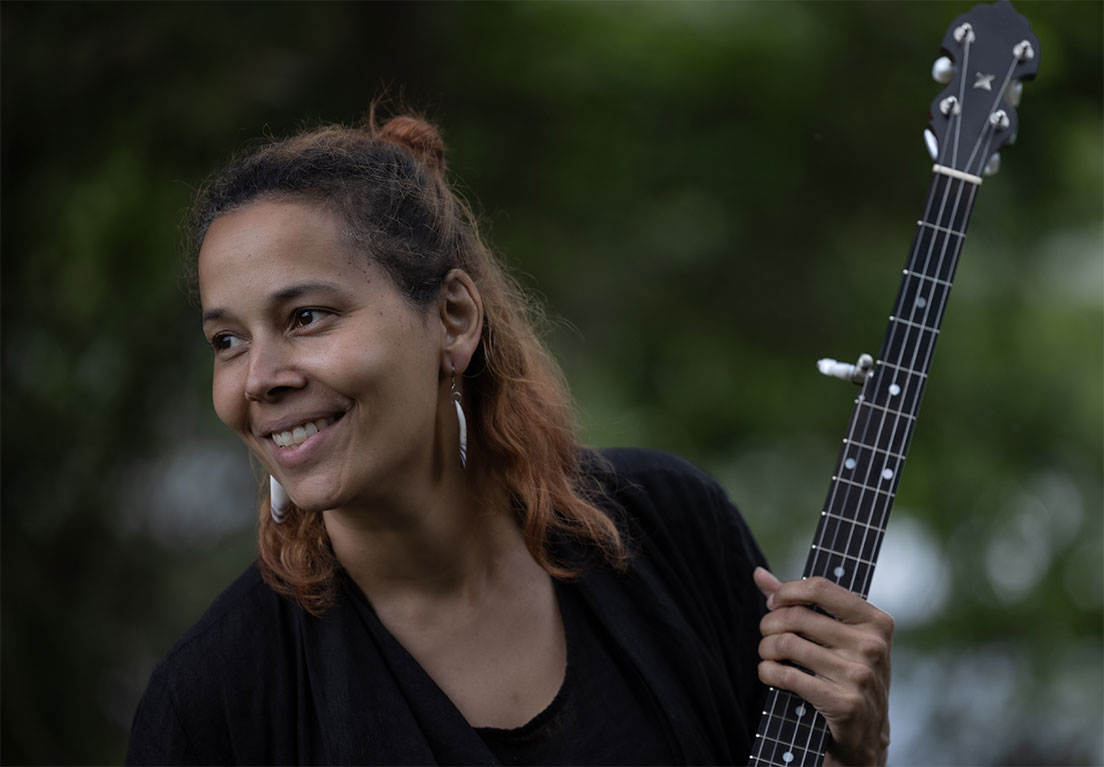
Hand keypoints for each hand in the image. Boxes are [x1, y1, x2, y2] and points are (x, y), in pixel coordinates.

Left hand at [753, 567, 892, 765]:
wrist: (867, 736)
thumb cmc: (846, 675)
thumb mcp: (836, 637)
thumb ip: (798, 603)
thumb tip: (758, 575)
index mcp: (875, 621)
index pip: (820, 588)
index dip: (787, 591)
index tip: (773, 603)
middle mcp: (872, 646)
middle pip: (796, 616)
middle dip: (769, 624)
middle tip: (766, 635)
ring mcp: (860, 675)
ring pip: (787, 644)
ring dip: (765, 649)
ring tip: (767, 655)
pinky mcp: (844, 703)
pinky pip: (787, 675)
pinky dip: (768, 672)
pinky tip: (769, 673)